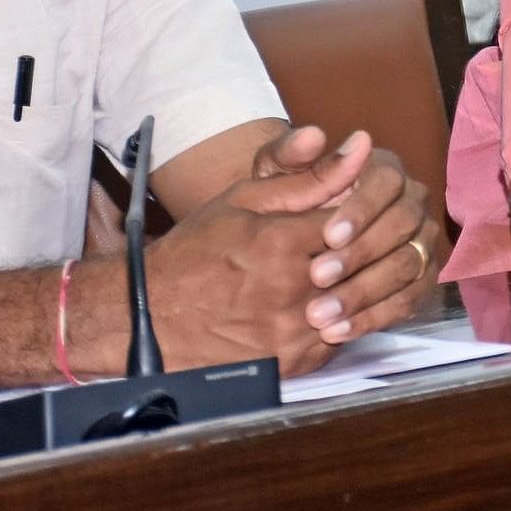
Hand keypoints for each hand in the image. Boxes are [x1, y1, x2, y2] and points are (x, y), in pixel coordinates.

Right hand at [147, 151, 362, 374]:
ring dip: (350, 287)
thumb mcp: (244, 201)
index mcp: (281, 243)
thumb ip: (308, 178)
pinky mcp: (291, 363)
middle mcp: (291, 289)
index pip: (354, 221)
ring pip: (353, 302)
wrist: (148, 316)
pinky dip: (338, 318)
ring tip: (326, 275)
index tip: (344, 216)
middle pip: (359, 263)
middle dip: (357, 250)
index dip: (355, 216)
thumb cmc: (195, 251)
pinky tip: (316, 304)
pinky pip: (339, 337)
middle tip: (339, 246)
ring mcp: (292, 331)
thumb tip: (361, 146)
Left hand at [252, 125, 437, 344]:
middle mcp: (411, 203)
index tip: (328, 235)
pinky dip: (375, 318)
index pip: (388, 181)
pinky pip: (410, 300)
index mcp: (383, 170)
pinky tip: (338, 332)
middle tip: (317, 278)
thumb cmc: (278, 210)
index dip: (362, 208)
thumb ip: (291, 158)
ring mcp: (421, 243)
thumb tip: (323, 136)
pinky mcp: (420, 281)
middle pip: (403, 225)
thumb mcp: (273, 180)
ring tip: (320, 316)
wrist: (279, 255)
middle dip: (361, 254)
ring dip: (364, 292)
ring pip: (408, 265)